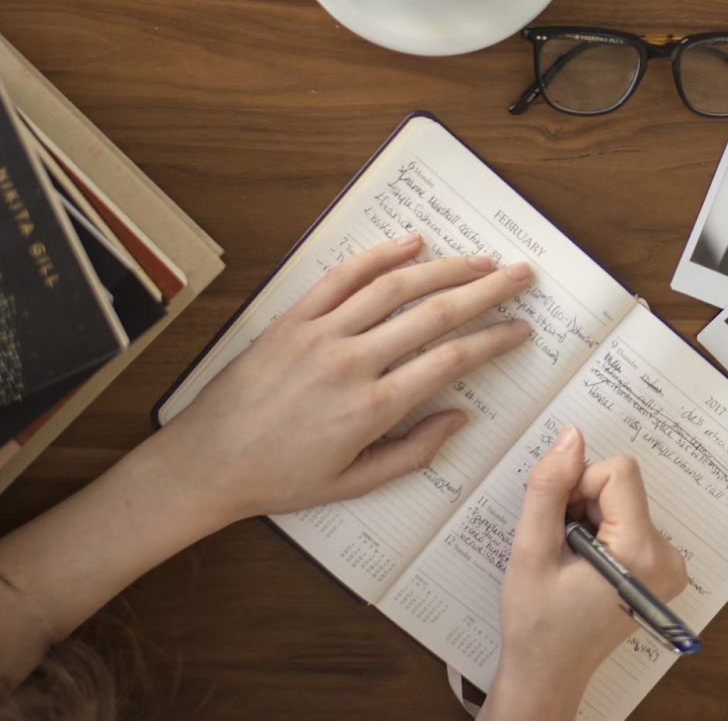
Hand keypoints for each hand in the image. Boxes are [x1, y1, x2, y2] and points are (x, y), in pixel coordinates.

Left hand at [153, 232, 531, 526]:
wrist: (207, 462)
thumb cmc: (280, 478)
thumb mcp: (354, 483)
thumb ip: (413, 452)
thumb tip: (459, 418)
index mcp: (371, 409)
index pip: (450, 361)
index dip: (494, 340)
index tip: (521, 329)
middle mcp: (350, 363)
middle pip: (434, 314)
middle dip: (486, 291)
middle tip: (520, 276)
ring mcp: (320, 335)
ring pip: (394, 288)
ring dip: (445, 268)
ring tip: (480, 259)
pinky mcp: (293, 319)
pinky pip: (342, 277)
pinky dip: (379, 256)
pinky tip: (412, 244)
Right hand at [484, 427, 688, 720]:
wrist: (549, 673)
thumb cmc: (537, 623)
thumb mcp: (531, 550)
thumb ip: (549, 488)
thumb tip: (571, 437)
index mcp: (642, 553)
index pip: (619, 472)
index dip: (578, 486)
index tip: (560, 523)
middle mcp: (667, 557)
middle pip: (621, 485)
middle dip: (582, 504)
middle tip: (560, 547)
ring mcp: (668, 564)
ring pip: (622, 499)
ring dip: (588, 517)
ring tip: (570, 560)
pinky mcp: (660, 567)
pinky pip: (628, 519)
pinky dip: (600, 530)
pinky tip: (583, 564)